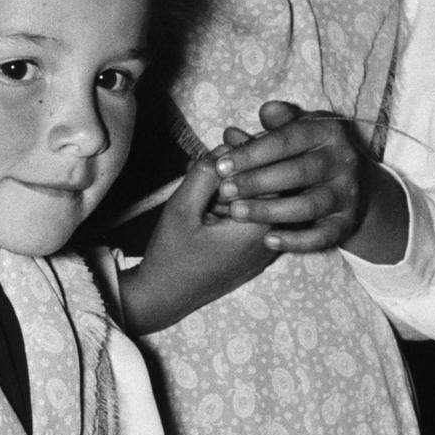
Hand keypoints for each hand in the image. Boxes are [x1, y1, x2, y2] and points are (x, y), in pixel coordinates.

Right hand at [116, 154, 277, 334]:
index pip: (271, 178)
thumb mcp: (182, 208)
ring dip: (236, 184)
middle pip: (269, 189)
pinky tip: (208, 195)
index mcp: (258, 229)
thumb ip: (205, 174)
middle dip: (244, 165)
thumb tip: (226, 150)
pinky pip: (252, 220)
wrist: (163, 298)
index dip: (253, 151)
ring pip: (259, 204)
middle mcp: (269, 240)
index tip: (230, 136)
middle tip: (220, 147)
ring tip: (203, 171)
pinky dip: (235, 203)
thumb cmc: (171, 255)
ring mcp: (263, 250)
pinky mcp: (253, 255)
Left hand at [209, 102, 401, 257]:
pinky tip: (267, 240)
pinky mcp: (347, 223)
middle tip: (224, 191)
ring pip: (308, 206)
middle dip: (257, 182)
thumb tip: (266, 110)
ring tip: (236, 213)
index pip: (288, 140)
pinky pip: (322, 236)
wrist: (355, 184)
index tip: (221, 165)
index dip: (252, 153)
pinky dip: (295, 241)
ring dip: (270, 210)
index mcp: (329, 132)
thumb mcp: (300, 129)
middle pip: (299, 172)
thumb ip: (281, 122)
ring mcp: (348, 194)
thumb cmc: (312, 152)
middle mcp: (344, 161)